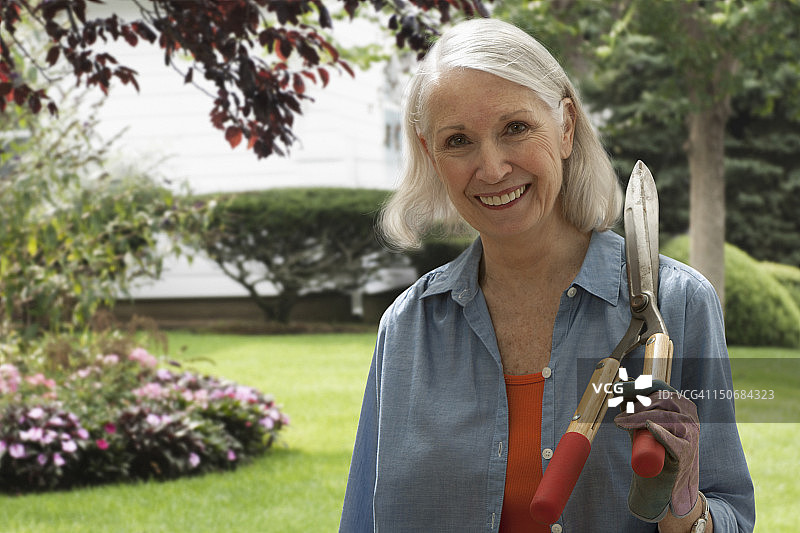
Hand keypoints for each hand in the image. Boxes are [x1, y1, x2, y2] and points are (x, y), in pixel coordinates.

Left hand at [614, 385, 699, 521]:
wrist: (661, 480)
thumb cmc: (652, 447)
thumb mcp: (642, 423)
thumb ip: (634, 404)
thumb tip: (622, 382)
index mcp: (682, 405)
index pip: (661, 388)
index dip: (638, 386)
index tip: (618, 389)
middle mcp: (690, 417)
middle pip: (661, 402)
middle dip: (636, 405)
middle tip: (618, 413)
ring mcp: (690, 435)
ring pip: (664, 419)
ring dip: (639, 418)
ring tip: (621, 423)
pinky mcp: (686, 453)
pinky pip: (674, 441)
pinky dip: (661, 433)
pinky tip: (650, 426)